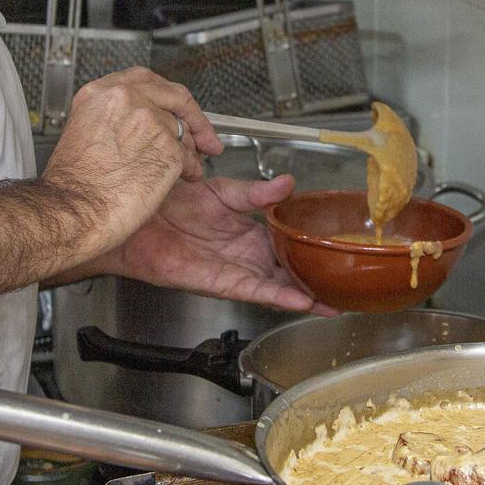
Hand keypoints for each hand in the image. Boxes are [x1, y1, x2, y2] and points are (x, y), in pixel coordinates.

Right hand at [41, 69, 220, 259]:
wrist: (74, 210)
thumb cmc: (74, 183)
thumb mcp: (85, 131)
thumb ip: (115, 118)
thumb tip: (140, 122)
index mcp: (102, 93)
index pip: (147, 81)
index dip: (167, 97)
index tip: (176, 107)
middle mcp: (128, 99)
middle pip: (175, 96)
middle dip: (194, 116)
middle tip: (203, 131)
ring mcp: (151, 121)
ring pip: (182, 130)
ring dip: (190, 148)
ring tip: (189, 163)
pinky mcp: (168, 149)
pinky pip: (188, 156)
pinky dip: (190, 168)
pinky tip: (186, 176)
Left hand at [94, 174, 333, 313]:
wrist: (137, 215)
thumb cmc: (169, 202)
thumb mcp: (221, 189)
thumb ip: (256, 193)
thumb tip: (288, 184)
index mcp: (248, 229)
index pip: (289, 242)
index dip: (312, 248)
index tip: (339, 251)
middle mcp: (244, 253)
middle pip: (288, 270)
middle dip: (316, 280)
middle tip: (348, 285)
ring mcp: (234, 269)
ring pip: (277, 285)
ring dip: (304, 294)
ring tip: (334, 301)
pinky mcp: (219, 282)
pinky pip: (254, 291)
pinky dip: (277, 296)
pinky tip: (300, 301)